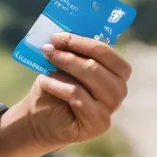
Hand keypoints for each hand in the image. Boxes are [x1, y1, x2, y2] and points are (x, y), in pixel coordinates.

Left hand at [12, 33, 131, 150]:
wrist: (37, 118)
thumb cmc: (53, 87)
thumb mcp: (62, 65)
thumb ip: (71, 50)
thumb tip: (64, 33)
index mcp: (115, 74)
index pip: (109, 55)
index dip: (84, 43)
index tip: (58, 37)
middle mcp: (118, 91)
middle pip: (100, 66)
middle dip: (73, 53)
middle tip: (49, 47)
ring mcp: (110, 110)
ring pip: (92, 78)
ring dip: (68, 64)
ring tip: (48, 60)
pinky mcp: (98, 124)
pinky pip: (78, 96)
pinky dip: (59, 84)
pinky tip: (44, 80)